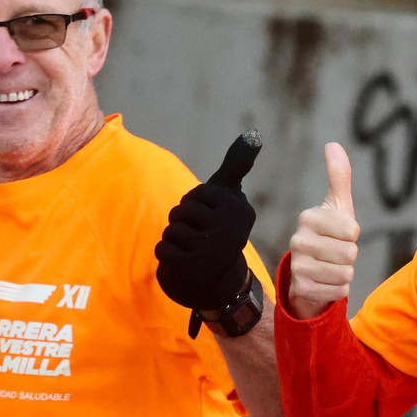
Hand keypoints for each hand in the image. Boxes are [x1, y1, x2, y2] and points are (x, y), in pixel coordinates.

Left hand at [155, 131, 260, 312]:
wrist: (220, 284)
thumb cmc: (220, 231)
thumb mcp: (230, 197)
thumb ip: (237, 165)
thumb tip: (254, 132)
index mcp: (240, 210)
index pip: (196, 195)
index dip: (196, 207)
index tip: (213, 221)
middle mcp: (232, 230)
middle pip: (181, 211)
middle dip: (183, 223)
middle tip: (201, 239)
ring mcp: (212, 250)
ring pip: (171, 230)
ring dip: (175, 241)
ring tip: (193, 251)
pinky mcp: (193, 268)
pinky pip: (162, 248)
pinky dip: (168, 256)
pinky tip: (185, 264)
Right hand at [288, 142, 360, 319]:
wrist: (309, 273)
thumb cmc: (329, 235)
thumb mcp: (337, 206)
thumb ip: (339, 177)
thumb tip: (333, 144)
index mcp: (308, 217)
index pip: (352, 229)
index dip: (352, 234)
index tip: (339, 234)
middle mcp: (298, 240)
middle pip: (350, 253)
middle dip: (349, 256)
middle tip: (335, 253)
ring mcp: (297, 265)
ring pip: (346, 273)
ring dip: (344, 273)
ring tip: (330, 267)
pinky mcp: (301, 288)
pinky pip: (339, 291)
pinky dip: (339, 289)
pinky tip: (325, 282)